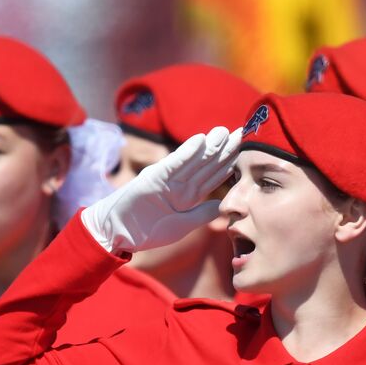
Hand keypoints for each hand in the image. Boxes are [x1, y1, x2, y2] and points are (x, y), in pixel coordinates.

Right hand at [82, 126, 240, 252]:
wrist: (118, 234)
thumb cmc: (146, 231)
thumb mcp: (181, 226)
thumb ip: (201, 214)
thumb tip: (222, 205)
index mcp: (187, 196)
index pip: (213, 176)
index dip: (230, 163)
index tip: (247, 152)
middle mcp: (180, 183)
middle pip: (207, 164)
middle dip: (225, 149)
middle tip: (244, 132)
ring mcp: (167, 178)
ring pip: (194, 160)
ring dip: (210, 146)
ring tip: (226, 131)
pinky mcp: (153, 177)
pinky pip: (174, 163)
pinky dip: (187, 152)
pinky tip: (201, 140)